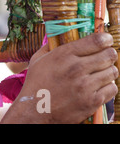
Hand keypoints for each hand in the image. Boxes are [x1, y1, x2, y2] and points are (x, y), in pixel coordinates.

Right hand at [2, 33, 117, 123]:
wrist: (35, 111)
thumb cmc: (35, 84)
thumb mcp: (38, 59)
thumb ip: (50, 46)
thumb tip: (59, 35)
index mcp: (64, 55)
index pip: (97, 41)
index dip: (105, 39)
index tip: (106, 40)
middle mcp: (77, 68)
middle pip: (109, 55)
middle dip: (108, 54)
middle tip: (104, 57)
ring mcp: (86, 85)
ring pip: (113, 71)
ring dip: (108, 71)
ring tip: (99, 73)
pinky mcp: (92, 101)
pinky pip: (112, 88)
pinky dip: (107, 87)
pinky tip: (98, 86)